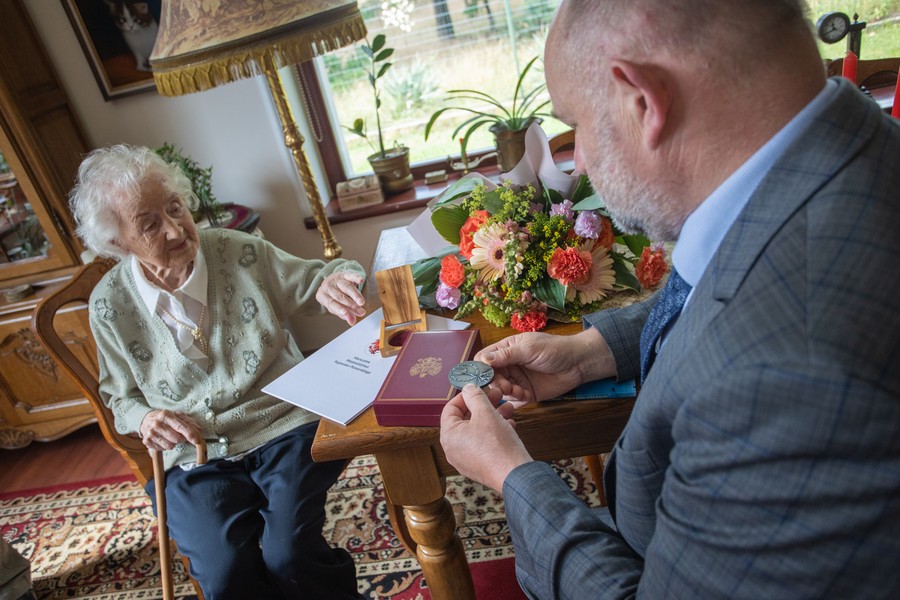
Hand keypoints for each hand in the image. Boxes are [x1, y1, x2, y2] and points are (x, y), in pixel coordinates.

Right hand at [139, 410, 202, 451]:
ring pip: (170, 446)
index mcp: (166, 415)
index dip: (190, 434)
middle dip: (181, 438)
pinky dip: (165, 445)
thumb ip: (189, 422)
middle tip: (179, 434)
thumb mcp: (177, 415)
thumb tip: (199, 431)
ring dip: (173, 443)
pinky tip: (163, 439)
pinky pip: (162, 449)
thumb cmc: (165, 418)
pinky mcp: (147, 442)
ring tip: (169, 436)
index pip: (180, 426)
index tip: (196, 440)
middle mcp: (157, 424)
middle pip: (176, 439)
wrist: (145, 420)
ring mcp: (150, 434)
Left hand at [317, 271, 366, 324]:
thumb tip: (352, 322)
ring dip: (355, 295)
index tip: (346, 314)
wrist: (331, 281)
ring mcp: (336, 279)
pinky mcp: (345, 274)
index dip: (339, 309)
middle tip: (360, 312)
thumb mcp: (336, 307)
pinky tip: (361, 280)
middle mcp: (328, 286)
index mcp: (322, 296)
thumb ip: (344, 315)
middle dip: (351, 305)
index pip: (331, 304)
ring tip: (362, 303)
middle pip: (340, 296)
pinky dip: (356, 277)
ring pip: (346, 287)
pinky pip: (351, 275)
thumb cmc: (333, 297)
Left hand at [440, 384, 529, 491]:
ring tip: (508, 408)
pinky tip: (509, 425)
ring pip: (478, 431)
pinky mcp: (480, 466)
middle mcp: (454, 450)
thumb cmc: (498, 445)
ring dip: (493, 416)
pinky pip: (484, 444)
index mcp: (449, 436)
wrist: (515, 475)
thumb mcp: (486, 413)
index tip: (478, 388)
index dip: (465, 395)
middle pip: (465, 419)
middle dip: (483, 405)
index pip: (450, 409)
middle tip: (496, 395)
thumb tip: (468, 388)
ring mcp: (466, 460)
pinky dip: (495, 432)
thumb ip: (475, 396)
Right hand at [476, 327, 614, 405]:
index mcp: (507, 349)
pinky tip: (526, 396)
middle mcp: (510, 365)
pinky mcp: (527, 393)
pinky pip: (515, 400)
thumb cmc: (554, 349)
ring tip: (518, 391)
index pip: (485, 358)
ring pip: (502, 390)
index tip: (485, 375)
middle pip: (491, 377)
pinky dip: (517, 400)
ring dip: (507, 392)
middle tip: (506, 387)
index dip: (481, 367)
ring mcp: (518, 380)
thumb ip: (507, 355)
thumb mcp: (529, 349)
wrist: (578, 363)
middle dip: (496, 383)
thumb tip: (483, 359)